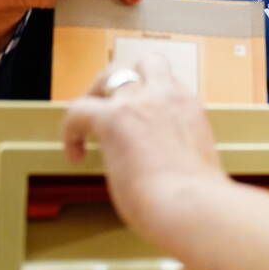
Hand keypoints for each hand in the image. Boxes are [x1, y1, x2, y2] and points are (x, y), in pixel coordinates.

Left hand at [62, 54, 226, 244]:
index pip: (168, 84)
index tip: (141, 123)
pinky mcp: (114, 119)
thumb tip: (161, 171)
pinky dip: (71, 130)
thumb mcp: (195, 166)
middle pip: (145, 63)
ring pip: (114, 72)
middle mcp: (168, 97)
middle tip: (109, 105)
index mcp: (190, 109)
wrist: (193, 205)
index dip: (150, 97)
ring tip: (86, 121)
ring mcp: (141, 103)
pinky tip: (74, 153)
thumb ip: (177, 155)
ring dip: (98, 91)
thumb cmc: (197, 200)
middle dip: (124, 79)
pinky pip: (79, 110)